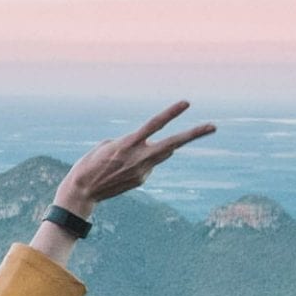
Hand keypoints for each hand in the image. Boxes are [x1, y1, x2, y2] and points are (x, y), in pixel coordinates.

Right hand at [57, 101, 215, 211]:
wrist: (81, 192)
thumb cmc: (90, 163)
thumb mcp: (107, 146)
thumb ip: (132, 142)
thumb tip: (151, 147)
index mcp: (127, 144)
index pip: (154, 125)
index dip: (170, 113)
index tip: (186, 103)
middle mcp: (139, 158)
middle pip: (172, 144)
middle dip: (193, 135)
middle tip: (213, 126)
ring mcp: (142, 171)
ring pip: (161, 153)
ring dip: (158, 147)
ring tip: (128, 154)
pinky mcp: (142, 180)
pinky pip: (148, 164)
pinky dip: (140, 161)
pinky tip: (121, 169)